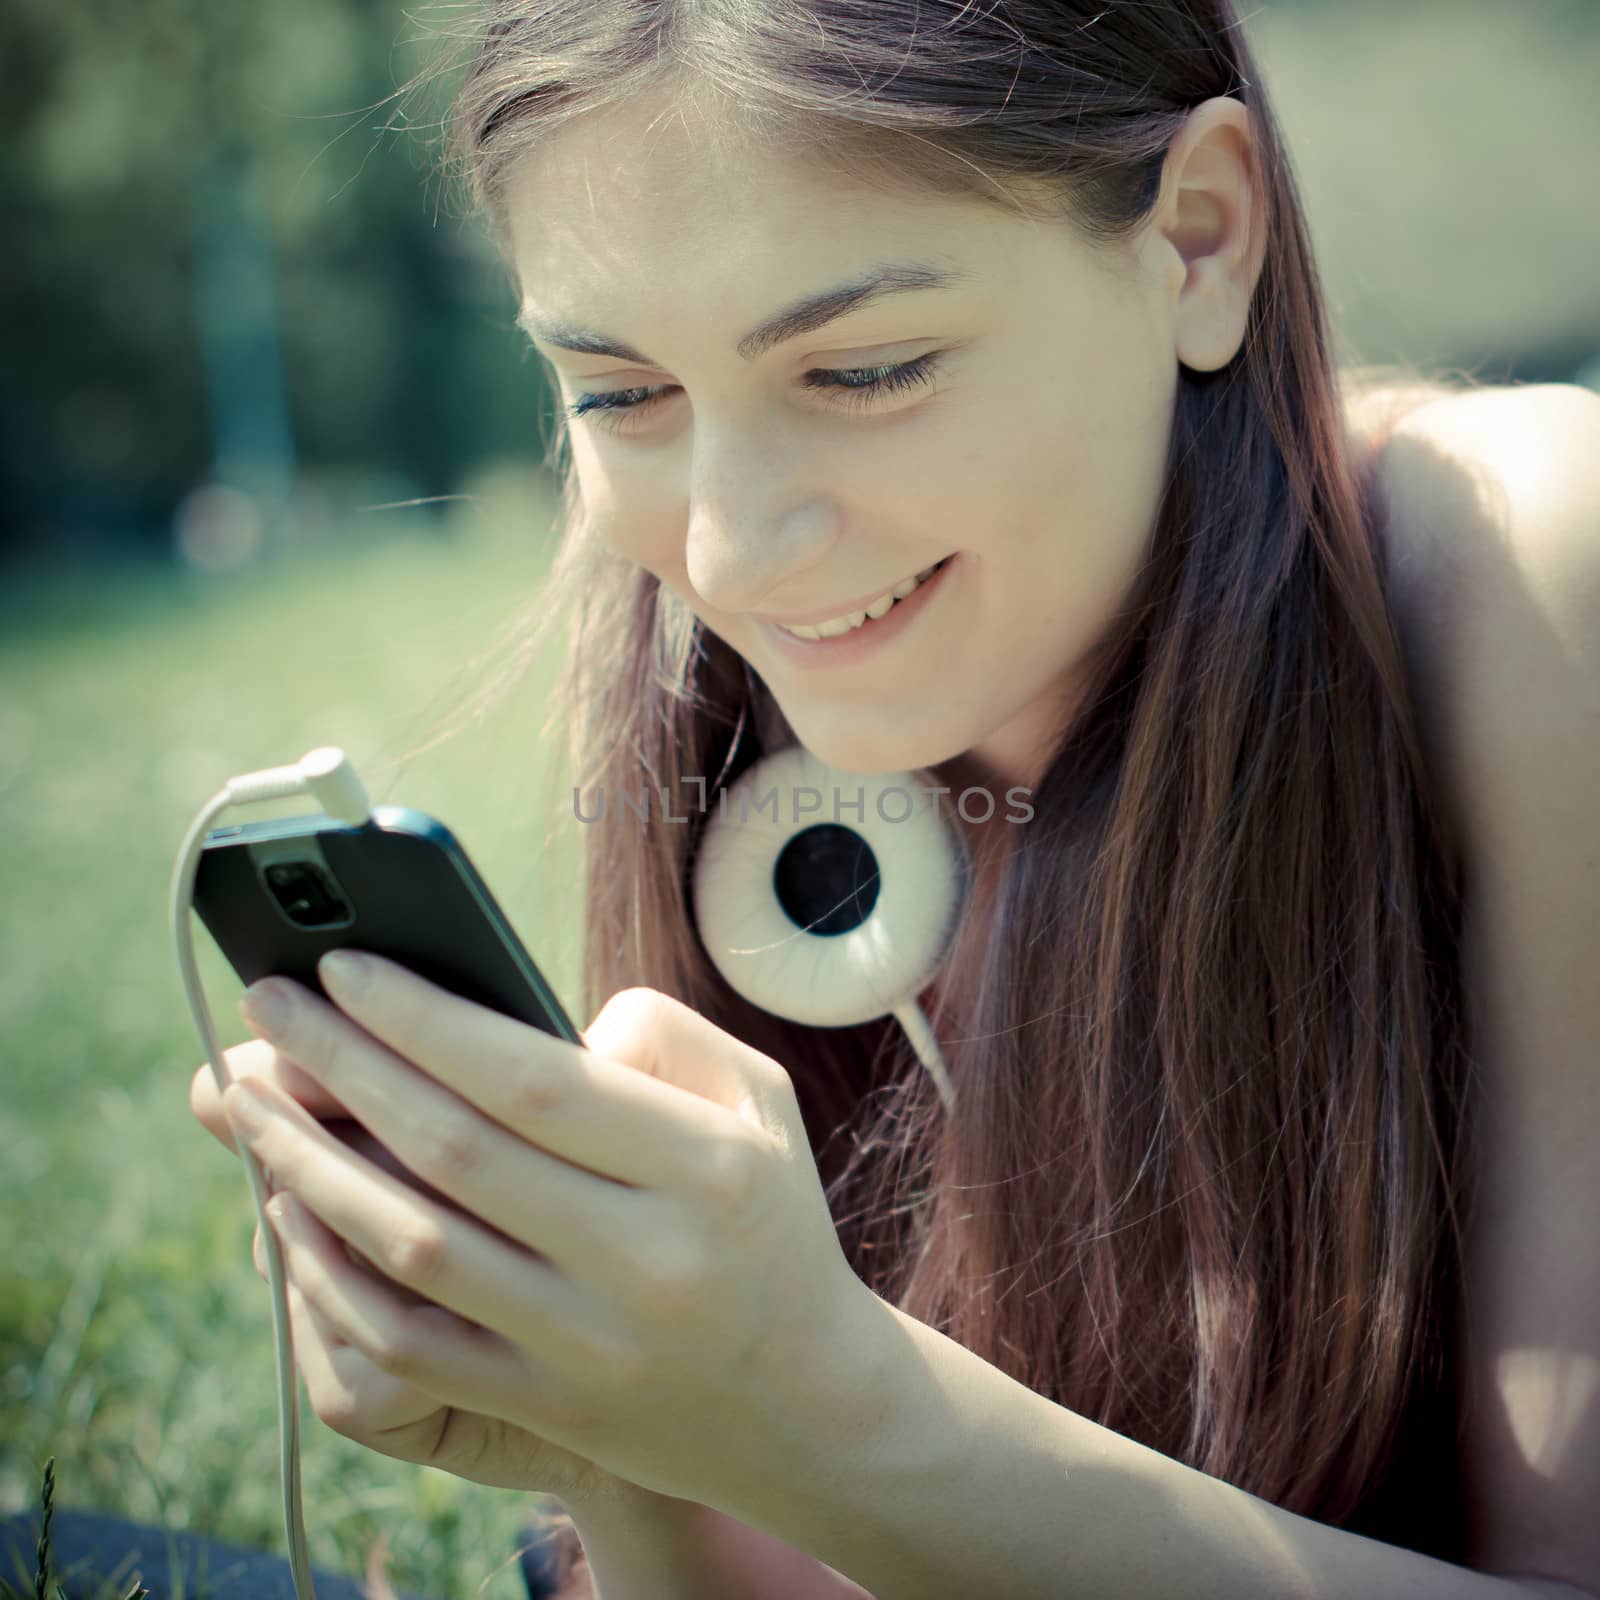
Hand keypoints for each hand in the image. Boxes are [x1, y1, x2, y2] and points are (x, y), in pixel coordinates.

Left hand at [215, 953, 874, 1513]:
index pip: (534, 1078)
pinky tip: (288, 1207)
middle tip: (271, 1002)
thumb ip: (662, 1031)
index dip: (425, 1018)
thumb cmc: (766, 1217)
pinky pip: (406, 1341)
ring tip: (251, 1096)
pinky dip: (331, 1273)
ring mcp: (589, 1345)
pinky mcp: (544, 1407)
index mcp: (706, 1168)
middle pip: (457, 1150)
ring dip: (313, 1162)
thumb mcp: (759, 1099)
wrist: (803, 1399)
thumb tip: (525, 1022)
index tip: (346, 965)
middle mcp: (647, 1260)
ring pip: (415, 1246)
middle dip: (345, 1064)